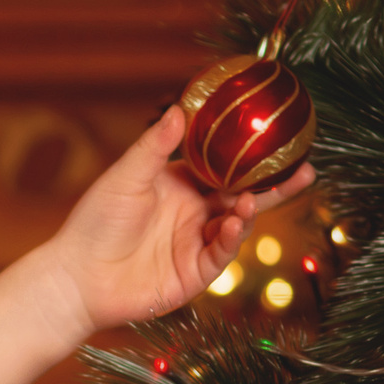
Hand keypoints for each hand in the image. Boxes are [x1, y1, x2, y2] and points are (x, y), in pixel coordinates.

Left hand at [0, 106, 315, 383]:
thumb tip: (182, 107)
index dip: (254, 154)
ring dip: (249, 211)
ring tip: (249, 201)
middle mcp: (194, 213)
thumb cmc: (95, 222)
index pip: (226, 166)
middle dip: (276, 185)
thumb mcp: (127, 176)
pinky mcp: (195, 274)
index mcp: (182, 184)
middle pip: (245, 195)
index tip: (282, 136)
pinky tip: (233, 224)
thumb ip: (155, 146)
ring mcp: (197, 243)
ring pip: (237, 224)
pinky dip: (231, 239)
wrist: (77, 276)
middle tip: (306, 169)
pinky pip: (221, 254)